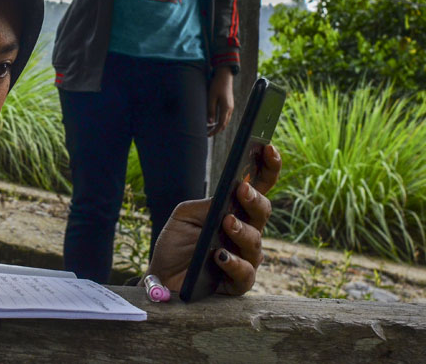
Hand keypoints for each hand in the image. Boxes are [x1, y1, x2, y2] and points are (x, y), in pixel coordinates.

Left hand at [146, 143, 280, 294]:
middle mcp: (246, 232)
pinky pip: (246, 274)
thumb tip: (229, 195)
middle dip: (255, 199)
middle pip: (263, 212)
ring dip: (242, 230)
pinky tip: (220, 256)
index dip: (268, 168)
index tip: (269, 148)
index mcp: (235, 210)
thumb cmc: (176, 243)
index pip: (258, 187)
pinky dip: (234, 264)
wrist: (161, 277)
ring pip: (256, 242)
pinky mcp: (238, 283)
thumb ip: (206, 204)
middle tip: (242, 190)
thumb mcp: (185, 215)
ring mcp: (245, 258)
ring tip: (227, 222)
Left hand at [207, 66, 234, 135]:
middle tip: (207, 134)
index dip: (214, 131)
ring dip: (218, 126)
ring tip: (209, 128)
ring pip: (225, 120)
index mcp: (226, 108)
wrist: (225, 76)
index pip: (221, 124)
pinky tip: (214, 120)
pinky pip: (225, 116)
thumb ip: (211, 110)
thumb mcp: (211, 97)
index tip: (208, 135)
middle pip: (224, 124)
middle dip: (216, 130)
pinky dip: (220, 120)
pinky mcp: (229, 104)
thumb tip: (210, 122)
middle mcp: (230, 109)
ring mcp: (230, 106)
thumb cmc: (217, 85)